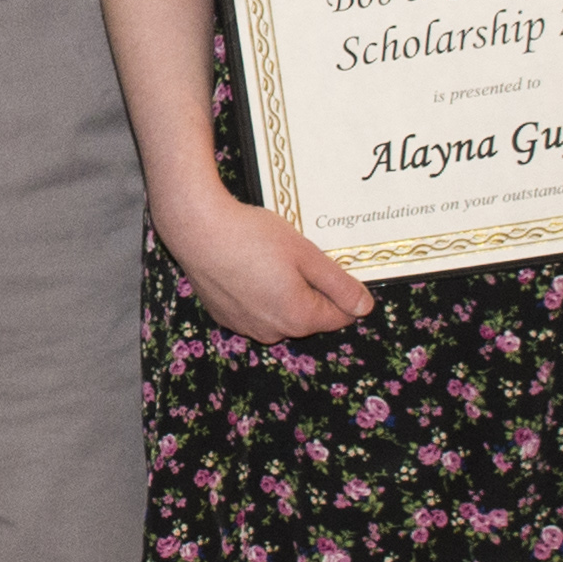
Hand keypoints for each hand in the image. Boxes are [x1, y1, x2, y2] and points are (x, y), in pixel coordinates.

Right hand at [154, 189, 374, 344]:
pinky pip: (255, 311)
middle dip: (312, 291)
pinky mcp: (224, 317)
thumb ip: (339, 284)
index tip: (331, 265)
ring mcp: (246, 327)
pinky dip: (258, 295)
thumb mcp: (306, 254)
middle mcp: (274, 331)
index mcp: (300, 317)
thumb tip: (365, 307)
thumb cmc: (253, 236)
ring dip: (284, 293)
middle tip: (298, 257)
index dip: (343, 291)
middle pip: (310, 317)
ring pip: (281, 314)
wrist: (197, 229)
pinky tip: (248, 267)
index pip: (341, 317)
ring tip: (269, 259)